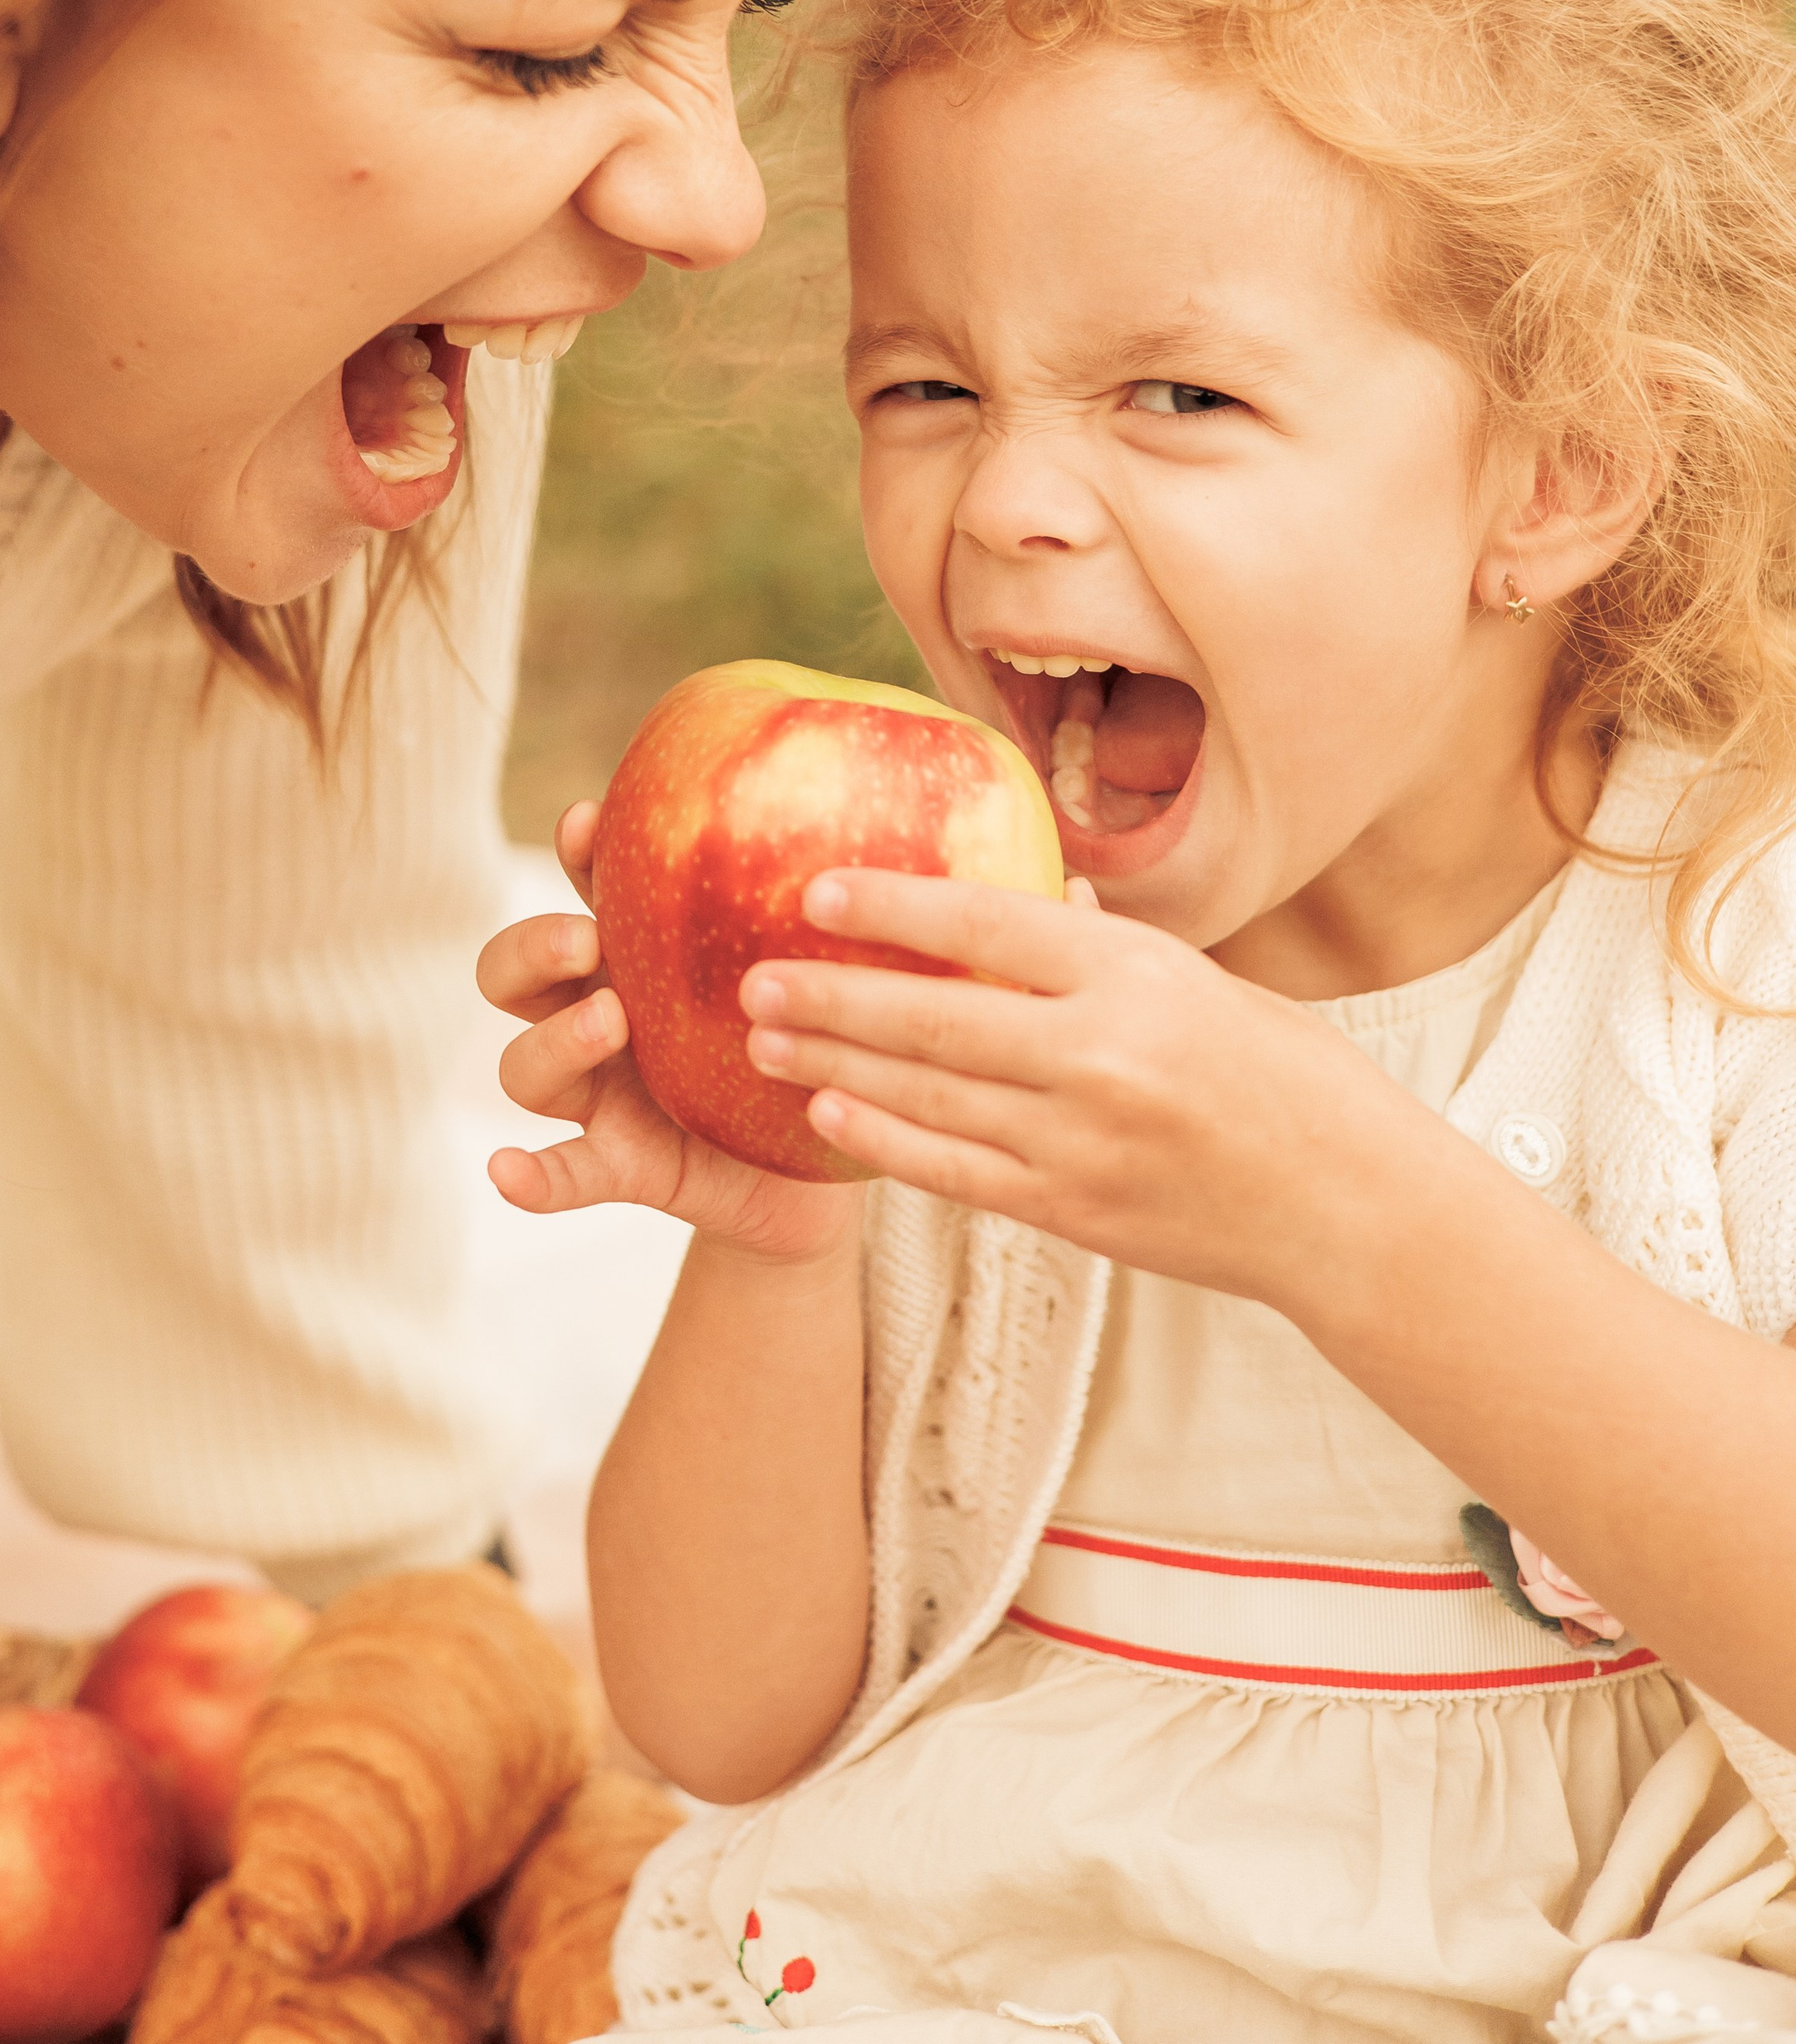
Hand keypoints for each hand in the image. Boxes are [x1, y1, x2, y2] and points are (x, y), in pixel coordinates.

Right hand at [477, 801, 862, 1264]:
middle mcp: (601, 1016)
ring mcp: (603, 1095)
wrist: (823, 1168)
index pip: (581, 888)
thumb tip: (897, 804)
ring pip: (525, 1067)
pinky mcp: (622, 1164)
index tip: (588, 822)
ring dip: (553, 1041)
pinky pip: (563, 1173)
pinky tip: (507, 1171)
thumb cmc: (812, 1044)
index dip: (572, 853)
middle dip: (534, 945)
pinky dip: (531, 1175)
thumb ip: (820, 908)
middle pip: (512, 972)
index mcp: (639, 956)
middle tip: (587, 940)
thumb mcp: (816, 970)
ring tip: (607, 1024)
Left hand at [738, 868, 1436, 1306]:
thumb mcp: (1196, 982)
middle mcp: (1100, 1056)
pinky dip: (882, 1142)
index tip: (813, 888)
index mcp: (1134, 977)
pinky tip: (827, 1117)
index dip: (891, 903)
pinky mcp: (1071, 1211)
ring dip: (833, 1067)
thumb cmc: (1279, 1076)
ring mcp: (1080, 1142)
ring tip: (763, 1041)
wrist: (1345, 1207)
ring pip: (927, 1095)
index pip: (986, 922)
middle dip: (830, 995)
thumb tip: (1013, 906)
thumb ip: (1095, 953)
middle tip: (752, 976)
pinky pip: (953, 1171)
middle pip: (933, 1014)